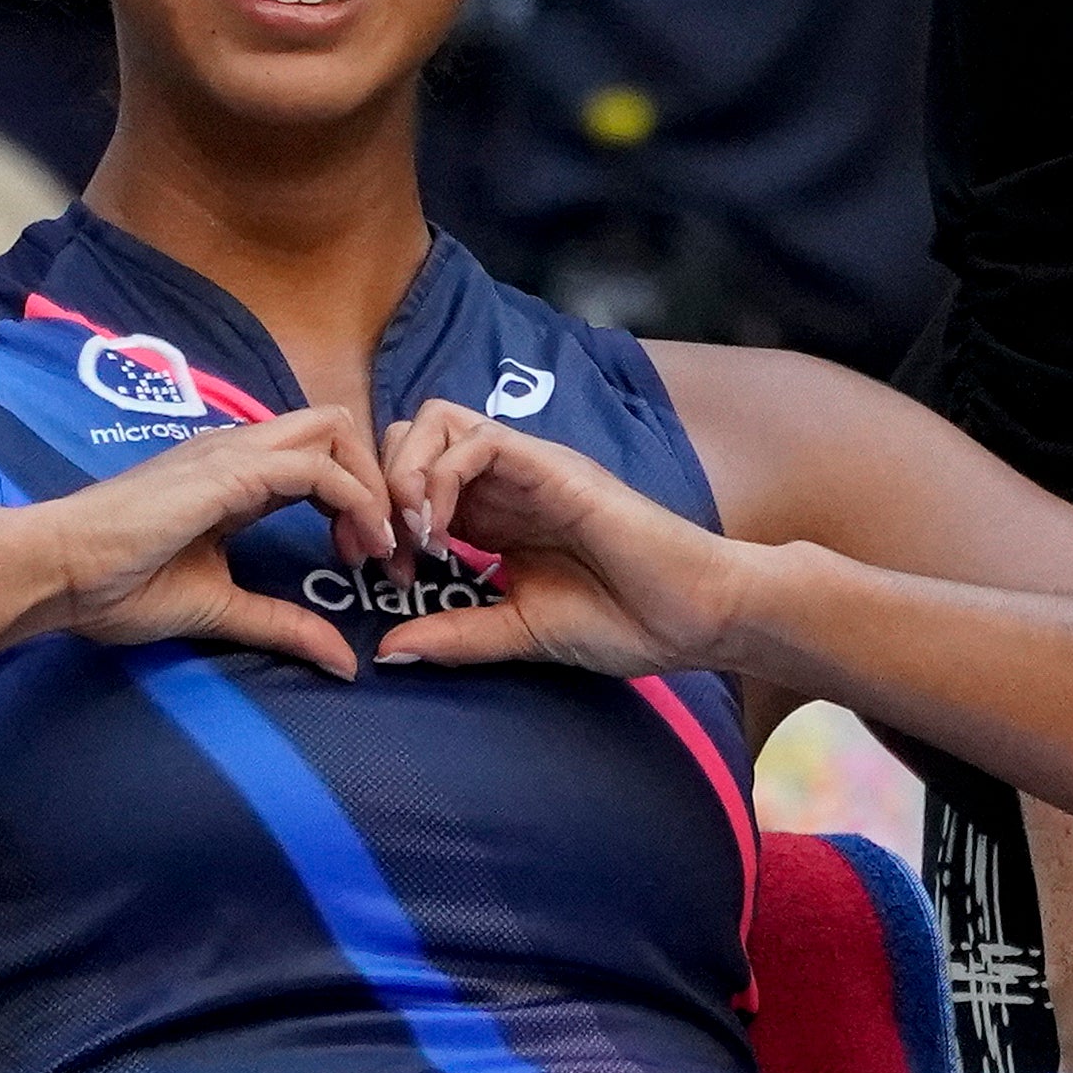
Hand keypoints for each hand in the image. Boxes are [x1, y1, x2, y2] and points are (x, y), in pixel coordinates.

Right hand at [26, 410, 394, 678]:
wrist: (59, 572)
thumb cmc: (116, 586)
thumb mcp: (220, 608)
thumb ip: (282, 626)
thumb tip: (343, 662)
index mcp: (234, 476)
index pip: (320, 458)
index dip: (357, 502)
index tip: (365, 562)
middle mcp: (238, 449)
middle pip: (337, 428)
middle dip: (378, 479)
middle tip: (389, 548)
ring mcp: (232, 451)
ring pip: (334, 432)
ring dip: (373, 485)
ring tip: (381, 549)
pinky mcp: (228, 470)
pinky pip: (315, 466)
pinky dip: (354, 499)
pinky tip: (360, 546)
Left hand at [367, 402, 752, 677]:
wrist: (695, 616)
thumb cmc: (624, 623)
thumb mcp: (518, 632)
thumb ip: (456, 635)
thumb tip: (386, 649)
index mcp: (492, 517)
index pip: (409, 480)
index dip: (380, 520)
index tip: (382, 579)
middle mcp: (502, 483)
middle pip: (408, 436)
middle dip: (377, 488)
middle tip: (383, 553)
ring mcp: (526, 468)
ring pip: (432, 423)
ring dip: (403, 475)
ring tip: (414, 539)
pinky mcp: (551, 464)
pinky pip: (476, 439)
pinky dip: (439, 478)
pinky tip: (443, 533)